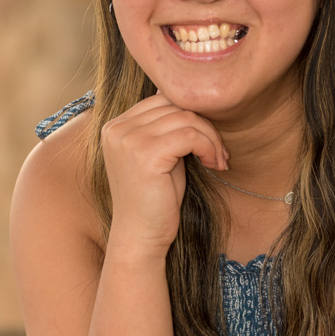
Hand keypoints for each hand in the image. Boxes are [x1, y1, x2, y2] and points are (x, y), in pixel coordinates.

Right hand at [100, 94, 227, 256]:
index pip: (161, 99)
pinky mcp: (145, 154)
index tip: (208, 142)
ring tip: (218, 160)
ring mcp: (128, 140)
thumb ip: (166, 128)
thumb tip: (189, 98)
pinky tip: (213, 164)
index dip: (191, 116)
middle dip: (205, 126)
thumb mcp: (159, 156)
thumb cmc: (155, 201)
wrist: (141, 237)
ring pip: (186, 118)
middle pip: (175, 105)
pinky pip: (190, 135)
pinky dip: (208, 147)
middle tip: (219, 153)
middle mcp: (117, 129)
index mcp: (116, 126)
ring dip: (211, 138)